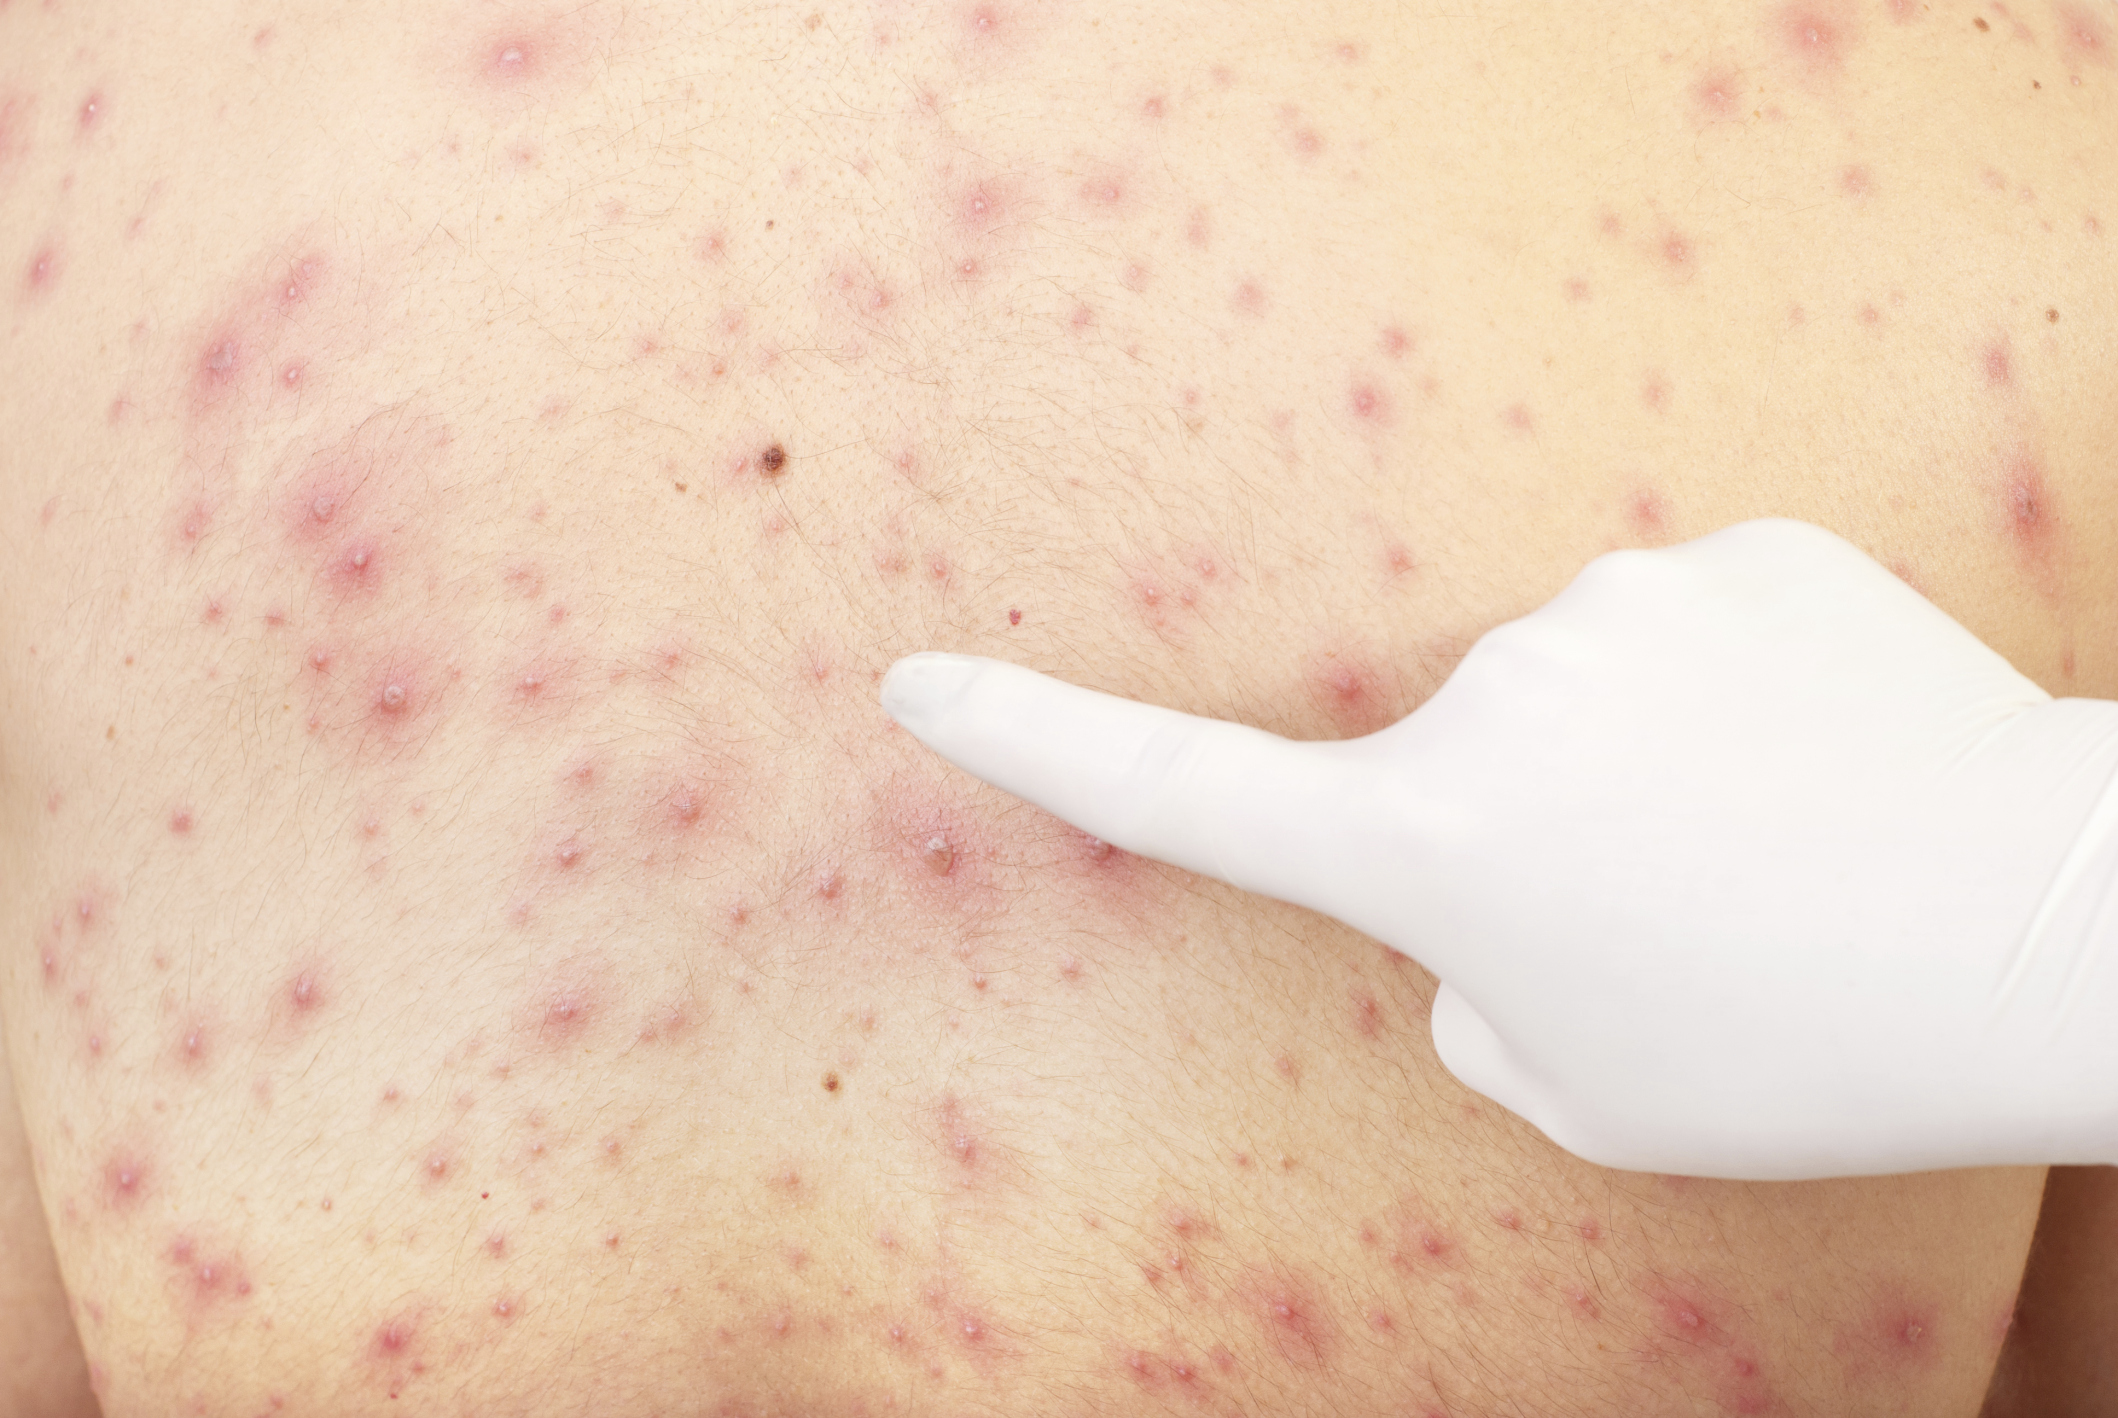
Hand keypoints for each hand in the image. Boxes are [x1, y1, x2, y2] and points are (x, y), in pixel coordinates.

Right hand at [881, 518, 2117, 1179]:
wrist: (2056, 928)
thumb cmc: (1802, 1044)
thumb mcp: (1583, 1089)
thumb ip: (1466, 992)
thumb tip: (1469, 902)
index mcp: (1428, 839)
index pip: (1175, 788)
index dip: (1027, 739)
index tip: (915, 682)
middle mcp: (1494, 691)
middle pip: (1448, 762)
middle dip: (1518, 831)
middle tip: (1674, 914)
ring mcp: (1619, 597)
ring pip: (1573, 688)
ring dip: (1634, 758)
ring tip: (1767, 841)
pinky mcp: (1737, 548)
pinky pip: (1682, 627)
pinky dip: (1724, 693)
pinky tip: (1822, 760)